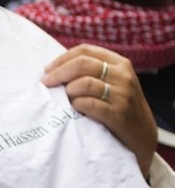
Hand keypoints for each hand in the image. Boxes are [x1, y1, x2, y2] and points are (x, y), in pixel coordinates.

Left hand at [42, 44, 156, 177]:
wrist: (141, 136)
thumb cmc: (119, 106)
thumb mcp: (112, 82)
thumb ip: (91, 72)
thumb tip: (53, 68)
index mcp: (119, 63)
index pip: (85, 50)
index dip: (62, 58)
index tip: (47, 69)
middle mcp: (123, 76)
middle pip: (82, 64)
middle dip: (59, 73)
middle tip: (46, 83)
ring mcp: (123, 95)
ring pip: (84, 83)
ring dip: (68, 90)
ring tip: (63, 98)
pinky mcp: (119, 114)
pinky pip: (88, 104)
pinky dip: (76, 104)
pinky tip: (74, 108)